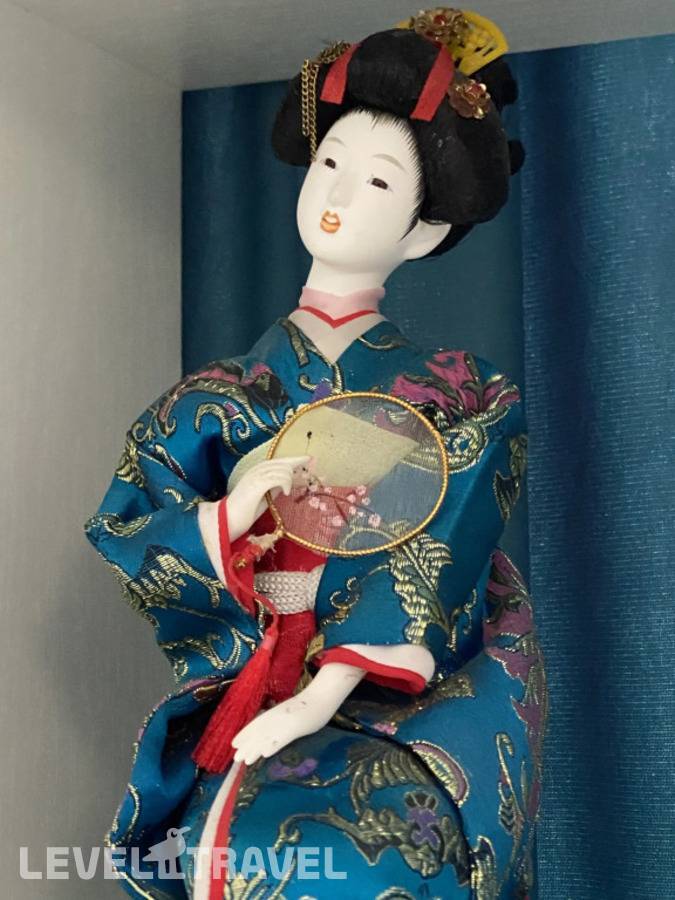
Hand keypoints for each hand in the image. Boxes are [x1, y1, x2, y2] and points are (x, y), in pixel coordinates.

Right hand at [226, 456, 310, 540]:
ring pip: (282, 469)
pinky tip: (286, 493)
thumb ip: (274, 487)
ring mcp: (256, 476)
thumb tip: (287, 482)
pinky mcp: (256, 484)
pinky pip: (278, 477)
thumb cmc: (245, 512)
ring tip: (287, 491)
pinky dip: (286, 484)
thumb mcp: (264, 497)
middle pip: (283, 461)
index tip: (309, 459)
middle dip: (298, 463)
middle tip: (312, 466)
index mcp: (257, 471)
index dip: (295, 459)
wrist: (227, 520)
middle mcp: (256, 470)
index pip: (279, 461)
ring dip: (290, 480)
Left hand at [231, 662, 364, 764]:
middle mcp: (277, 716)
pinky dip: (274, 745)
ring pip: (267, 736)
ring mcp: (286, 721)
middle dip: (247, 745)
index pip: (256, 723)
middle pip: (259, 732)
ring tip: (246, 761)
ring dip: (256, 749)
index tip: (233, 744)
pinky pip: (283, 738)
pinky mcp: (296, 726)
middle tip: (235, 759)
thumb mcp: (290, 711)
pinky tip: (265, 754)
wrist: (322, 696)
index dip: (245, 734)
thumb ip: (280, 718)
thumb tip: (269, 729)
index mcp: (276, 712)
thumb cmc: (309, 705)